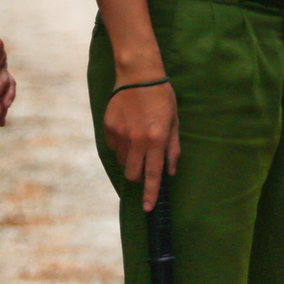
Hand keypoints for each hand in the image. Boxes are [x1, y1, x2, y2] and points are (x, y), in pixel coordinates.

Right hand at [103, 80, 178, 211]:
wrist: (138, 75)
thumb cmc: (161, 97)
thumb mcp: (174, 121)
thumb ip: (173, 148)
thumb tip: (170, 172)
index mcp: (156, 139)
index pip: (153, 174)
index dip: (151, 193)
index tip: (148, 208)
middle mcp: (137, 140)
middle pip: (133, 174)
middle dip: (140, 176)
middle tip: (146, 164)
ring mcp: (120, 134)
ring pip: (123, 161)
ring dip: (131, 159)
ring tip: (138, 139)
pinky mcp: (109, 127)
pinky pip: (113, 147)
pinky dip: (120, 145)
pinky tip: (127, 129)